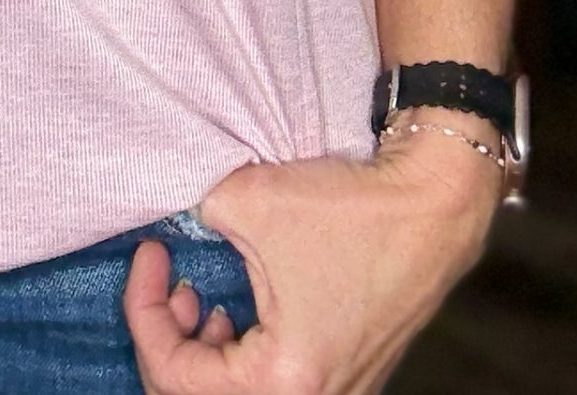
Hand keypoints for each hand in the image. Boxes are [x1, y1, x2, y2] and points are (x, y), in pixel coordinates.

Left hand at [122, 126, 499, 392]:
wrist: (434, 202)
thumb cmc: (351, 211)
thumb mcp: (247, 201)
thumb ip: (194, 218)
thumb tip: (172, 225)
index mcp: (283, 382)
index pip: (176, 375)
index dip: (142, 309)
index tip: (149, 253)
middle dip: (171, 340)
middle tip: (171, 284)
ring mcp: (336, 391)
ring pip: (241, 393)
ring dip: (205, 350)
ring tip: (199, 298)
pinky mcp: (346, 371)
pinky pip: (275, 382)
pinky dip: (242, 353)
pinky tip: (237, 311)